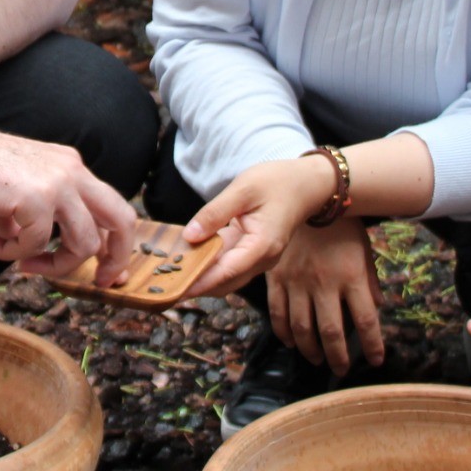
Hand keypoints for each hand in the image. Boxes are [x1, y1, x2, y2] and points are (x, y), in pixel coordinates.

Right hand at [0, 115, 136, 285]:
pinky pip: (35, 244)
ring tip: (22, 264)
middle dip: (116, 258)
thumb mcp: (16, 196)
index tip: (103, 270)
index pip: (113, 208)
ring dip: (54, 265)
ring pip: (85, 242)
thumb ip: (35, 222)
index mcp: (71, 167)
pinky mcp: (35, 196)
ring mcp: (57, 181)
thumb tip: (39, 255)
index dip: (115, 244)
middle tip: (97, 282)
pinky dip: (11, 255)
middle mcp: (72, 170)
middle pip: (122, 220)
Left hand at [181, 154, 338, 299]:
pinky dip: (210, 266)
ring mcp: (260, 259)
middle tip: (163, 283)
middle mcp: (263, 259)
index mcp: (262, 246)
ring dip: (201, 277)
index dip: (198, 282)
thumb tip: (189, 236)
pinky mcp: (254, 254)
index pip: (225, 272)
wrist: (306, 184)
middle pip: (224, 282)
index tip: (173, 288)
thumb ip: (215, 213)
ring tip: (171, 273)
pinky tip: (189, 258)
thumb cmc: (278, 182)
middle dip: (195, 285)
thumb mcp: (243, 189)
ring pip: (226, 278)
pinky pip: (229, 266)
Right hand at [267, 216, 383, 375]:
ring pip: (302, 327)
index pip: (366, 320)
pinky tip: (290, 341)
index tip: (375, 360)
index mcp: (351, 276)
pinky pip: (278, 312)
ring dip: (310, 349)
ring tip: (317, 358)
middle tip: (341, 369)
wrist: (306, 197)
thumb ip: (370, 279)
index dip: (372, 345)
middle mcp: (324, 283)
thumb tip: (377, 306)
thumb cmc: (340, 225)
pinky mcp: (277, 278)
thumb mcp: (364, 248)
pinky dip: (283, 331)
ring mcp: (298, 282)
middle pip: (332, 331)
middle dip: (338, 356)